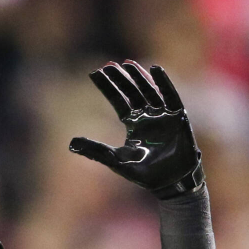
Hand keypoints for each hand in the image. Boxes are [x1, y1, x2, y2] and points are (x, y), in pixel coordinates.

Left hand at [70, 61, 204, 198]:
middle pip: (132, 92)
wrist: (171, 183)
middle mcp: (147, 117)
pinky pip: (171, 96)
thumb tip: (70, 143)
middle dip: (121, 79)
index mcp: (133, 124)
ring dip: (139, 77)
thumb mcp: (116, 161)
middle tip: (108, 65)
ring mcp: (162, 116)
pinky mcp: (177, 117)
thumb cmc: (145, 174)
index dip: (107, 87)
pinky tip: (155, 69)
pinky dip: (164, 83)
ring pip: (149, 91)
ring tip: (128, 64)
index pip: (118, 101)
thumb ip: (96, 151)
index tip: (95, 73)